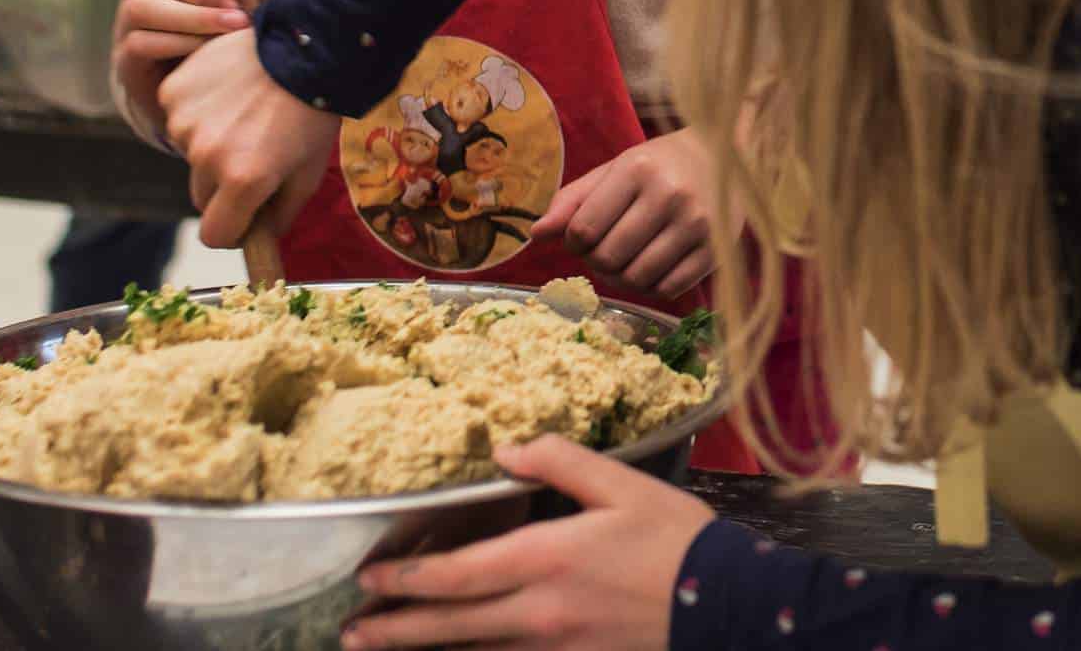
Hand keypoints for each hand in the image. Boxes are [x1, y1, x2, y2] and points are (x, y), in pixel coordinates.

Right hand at [113, 0, 257, 140]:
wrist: (217, 91)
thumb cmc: (226, 30)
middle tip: (229, 4)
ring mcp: (125, 25)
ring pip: (140, 6)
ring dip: (192, 16)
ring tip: (231, 28)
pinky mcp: (126, 61)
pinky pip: (141, 43)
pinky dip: (180, 43)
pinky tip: (207, 53)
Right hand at [154, 26, 341, 247]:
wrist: (305, 45)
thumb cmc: (313, 111)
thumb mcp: (308, 173)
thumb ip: (280, 215)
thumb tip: (261, 238)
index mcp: (243, 180)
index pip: (215, 235)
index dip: (232, 229)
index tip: (247, 215)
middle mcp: (206, 154)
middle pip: (201, 196)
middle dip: (223, 187)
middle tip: (253, 154)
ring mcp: (185, 120)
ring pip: (190, 154)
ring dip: (209, 145)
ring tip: (245, 115)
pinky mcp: (174, 91)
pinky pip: (179, 118)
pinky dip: (198, 112)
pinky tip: (228, 93)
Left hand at [346, 437, 713, 649]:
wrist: (729, 606)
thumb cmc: (676, 540)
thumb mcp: (621, 484)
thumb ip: (560, 461)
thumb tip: (508, 450)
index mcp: (546, 558)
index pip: (457, 574)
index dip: (406, 579)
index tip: (368, 577)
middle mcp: (541, 611)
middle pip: (451, 626)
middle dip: (395, 631)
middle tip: (351, 633)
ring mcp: (557, 648)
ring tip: (384, 648)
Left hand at [535, 130, 718, 304]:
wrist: (726, 155)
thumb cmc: (659, 164)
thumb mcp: (614, 170)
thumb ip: (573, 200)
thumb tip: (536, 234)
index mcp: (637, 169)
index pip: (584, 229)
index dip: (573, 242)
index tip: (581, 236)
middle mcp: (669, 196)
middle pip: (608, 258)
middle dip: (596, 261)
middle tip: (602, 250)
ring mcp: (696, 225)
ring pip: (637, 279)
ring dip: (621, 279)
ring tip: (625, 260)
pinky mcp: (715, 251)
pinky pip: (668, 289)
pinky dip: (651, 287)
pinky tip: (651, 267)